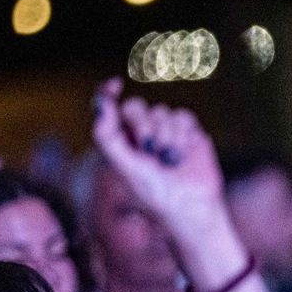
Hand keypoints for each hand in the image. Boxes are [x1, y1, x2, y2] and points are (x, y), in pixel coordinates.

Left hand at [91, 78, 225, 243]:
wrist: (191, 205)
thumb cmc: (155, 192)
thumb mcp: (125, 166)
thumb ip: (107, 136)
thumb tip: (100, 104)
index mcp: (121, 139)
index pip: (109, 107)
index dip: (108, 93)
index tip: (115, 85)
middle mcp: (142, 131)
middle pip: (136, 106)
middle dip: (142, 125)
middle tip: (149, 150)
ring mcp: (167, 130)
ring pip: (161, 111)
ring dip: (165, 137)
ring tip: (169, 160)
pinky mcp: (189, 131)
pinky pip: (182, 116)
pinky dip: (182, 135)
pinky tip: (183, 154)